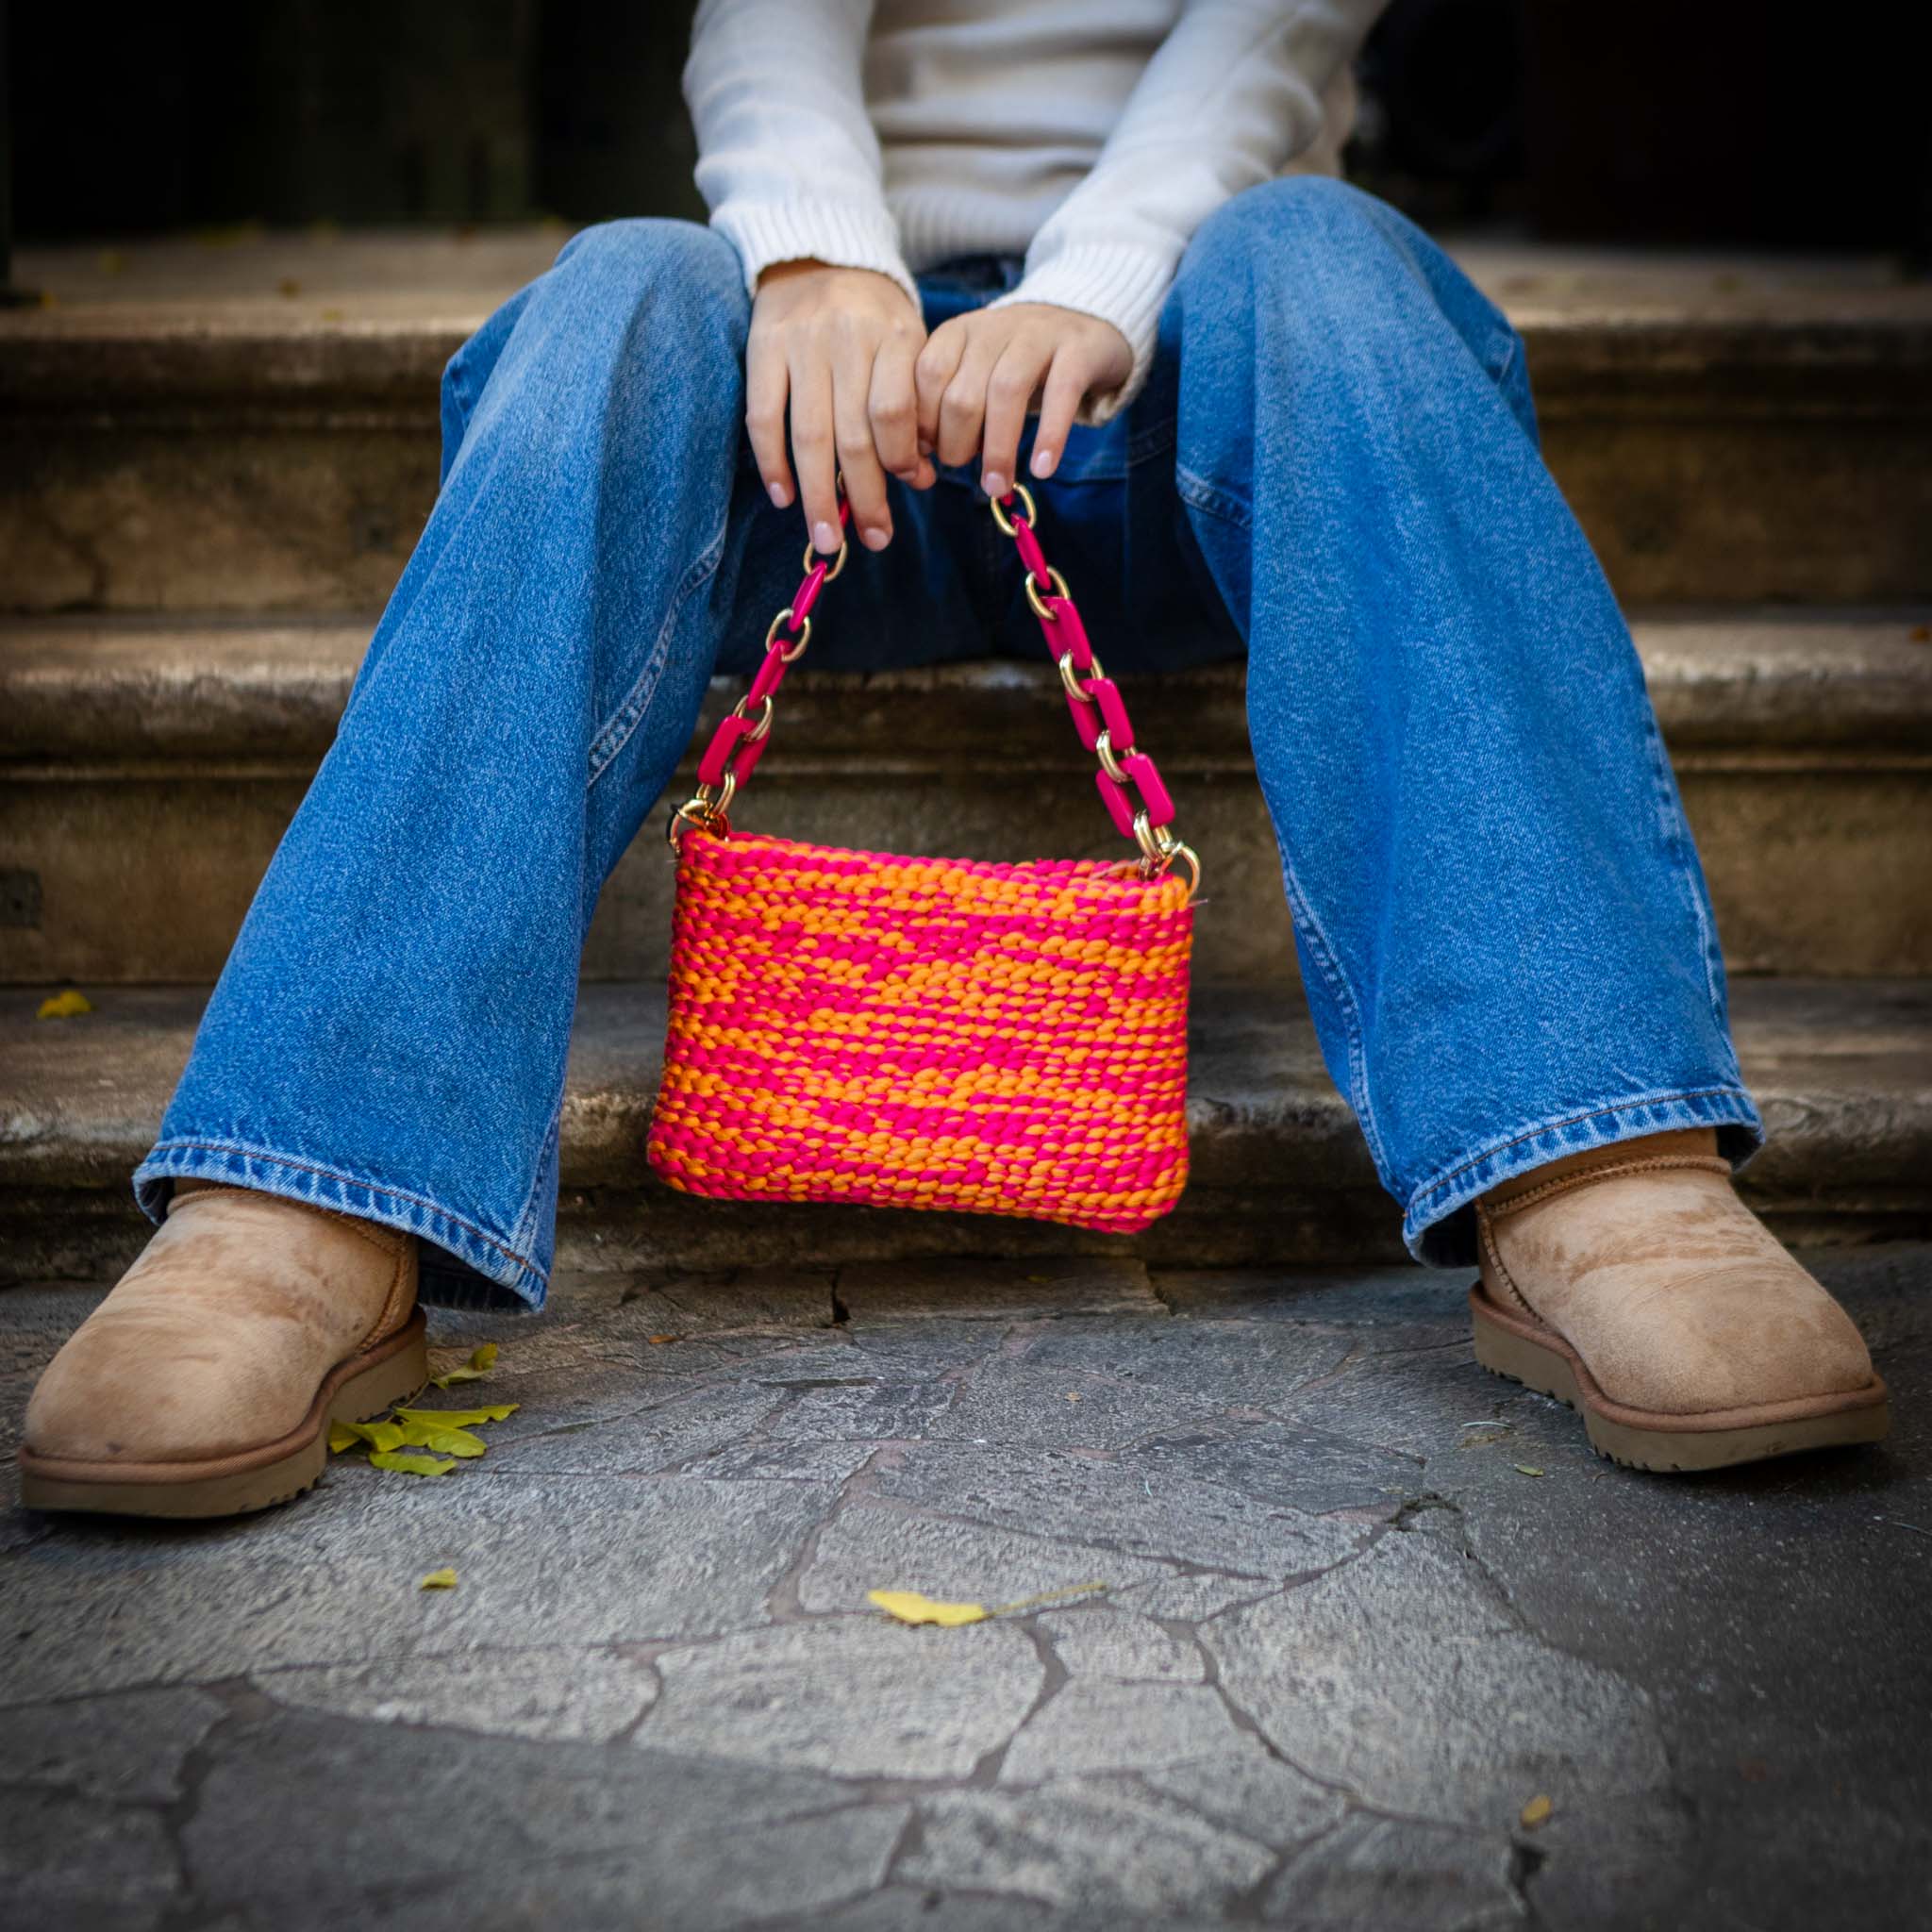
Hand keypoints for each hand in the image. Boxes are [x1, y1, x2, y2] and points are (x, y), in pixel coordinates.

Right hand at [746, 259, 934, 553]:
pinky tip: (785, 497)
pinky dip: (773, 463)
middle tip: (875, 540)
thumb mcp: (908, 345)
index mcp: (893, 336)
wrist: (818, 253)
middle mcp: (847, 339)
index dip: (901, 458)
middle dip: (866, 495)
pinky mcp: (762, 349)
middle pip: (855, 434)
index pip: (896, 412)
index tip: (909, 487)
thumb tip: (918, 478)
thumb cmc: (873, 318)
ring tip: (828, 539)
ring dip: (819, 495)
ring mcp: (800, 344)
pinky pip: (763, 417)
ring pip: (810, 434)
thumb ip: (915, 407)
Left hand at [915, 303, 1132, 497]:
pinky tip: (1042, 469)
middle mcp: (994, 329)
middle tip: (969, 474)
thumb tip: (922, 456)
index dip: (923, 426)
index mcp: (958, 333)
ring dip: (998, 449)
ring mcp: (1038, 335)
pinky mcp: (1077, 350)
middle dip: (958, 445)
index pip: (926, 377)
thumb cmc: (1017, 366)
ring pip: (1006, 392)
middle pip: (963, 393)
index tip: (930, 459)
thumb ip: (946, 405)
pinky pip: (1061, 393)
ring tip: (998, 486)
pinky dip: (1049, 435)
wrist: (1082, 326)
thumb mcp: (975, 374)